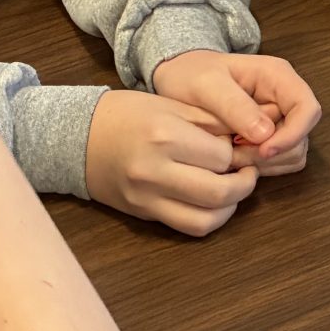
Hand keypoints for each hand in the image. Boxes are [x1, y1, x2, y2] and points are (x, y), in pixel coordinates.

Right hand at [84, 90, 257, 236]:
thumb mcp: (171, 104)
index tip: (238, 147)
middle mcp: (155, 171)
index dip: (238, 153)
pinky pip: (188, 227)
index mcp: (164, 135)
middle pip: (220, 192)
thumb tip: (249, 139)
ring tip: (234, 188)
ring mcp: (147, 197)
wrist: (80, 137)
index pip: (222, 156)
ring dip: (231, 206)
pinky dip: (209, 219)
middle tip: (248, 171)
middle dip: (244, 184)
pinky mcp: (144, 214)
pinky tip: (213, 202)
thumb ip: (211, 122)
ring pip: (207, 219)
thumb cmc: (128, 114)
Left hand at [151, 50, 319, 171]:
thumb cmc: (191, 74)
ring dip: (265, 162)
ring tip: (230, 153)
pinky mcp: (271, 137)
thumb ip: (234, 105)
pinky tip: (235, 157)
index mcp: (277, 76)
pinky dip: (261, 166)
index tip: (264, 150)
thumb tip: (265, 133)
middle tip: (233, 151)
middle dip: (271, 152)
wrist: (179, 78)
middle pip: (301, 136)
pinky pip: (280, 161)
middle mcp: (284, 97)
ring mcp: (280, 118)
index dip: (293, 134)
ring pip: (293, 153)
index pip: (307, 108)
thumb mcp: (206, 84)